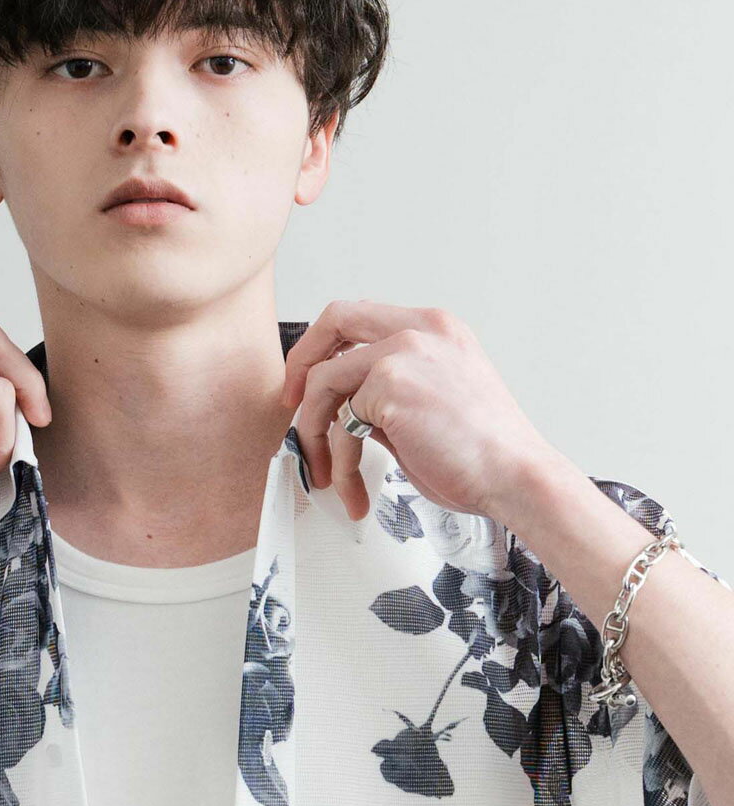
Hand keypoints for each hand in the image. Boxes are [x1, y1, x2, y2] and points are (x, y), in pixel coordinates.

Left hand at [280, 300, 557, 521]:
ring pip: (324, 383)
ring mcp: (402, 353)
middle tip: (290, 408)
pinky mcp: (389, 386)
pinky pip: (338, 424)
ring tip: (329, 475)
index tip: (310, 382)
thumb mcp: (433, 404)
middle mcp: (419, 330)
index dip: (326, 346)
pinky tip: (354, 488)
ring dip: (315, 435)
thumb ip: (387, 394)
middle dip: (301, 364)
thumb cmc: (485, 453)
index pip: (362, 317)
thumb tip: (344, 407)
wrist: (516, 476)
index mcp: (436, 328)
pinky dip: (339, 462)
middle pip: (333, 319)